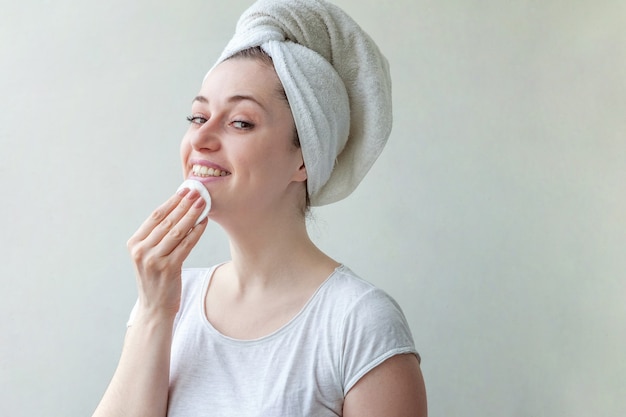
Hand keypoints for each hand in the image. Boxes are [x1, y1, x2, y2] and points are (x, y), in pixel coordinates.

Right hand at [127, 188, 207, 320]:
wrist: (154, 308)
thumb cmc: (156, 279)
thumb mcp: (149, 256)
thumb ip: (157, 236)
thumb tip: (179, 209)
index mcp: (134, 244)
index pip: (155, 216)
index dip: (171, 202)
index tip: (184, 190)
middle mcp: (141, 251)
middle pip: (166, 221)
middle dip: (184, 204)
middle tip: (197, 191)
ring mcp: (154, 260)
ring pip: (177, 231)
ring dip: (192, 215)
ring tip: (203, 202)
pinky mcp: (168, 268)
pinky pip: (186, 245)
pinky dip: (196, 232)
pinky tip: (204, 222)